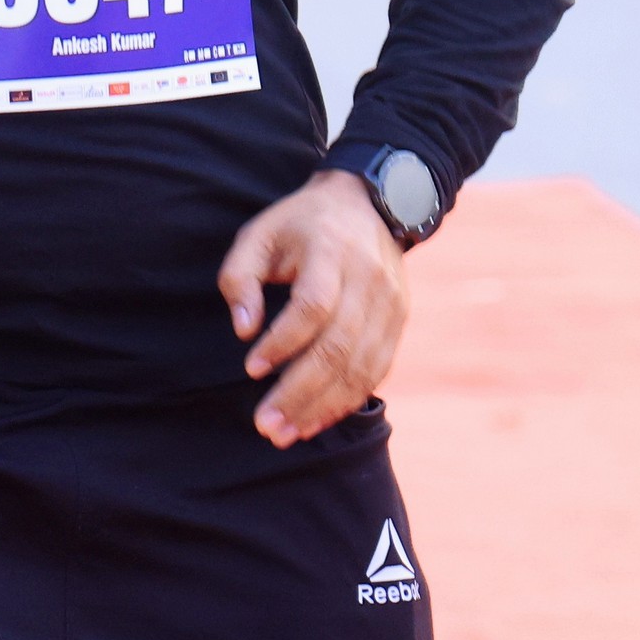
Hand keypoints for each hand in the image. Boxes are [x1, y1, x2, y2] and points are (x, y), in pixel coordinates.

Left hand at [217, 169, 410, 448]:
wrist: (368, 205)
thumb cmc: (300, 225)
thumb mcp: (259, 234)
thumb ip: (240, 277)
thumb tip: (243, 329)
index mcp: (332, 251)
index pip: (313, 306)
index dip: (283, 342)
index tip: (251, 368)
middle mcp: (369, 280)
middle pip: (339, 346)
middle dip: (300, 391)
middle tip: (265, 424)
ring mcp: (391, 304)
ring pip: (360, 367)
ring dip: (321, 406)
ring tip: (284, 433)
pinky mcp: (399, 323)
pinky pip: (376, 371)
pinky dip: (346, 401)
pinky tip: (315, 421)